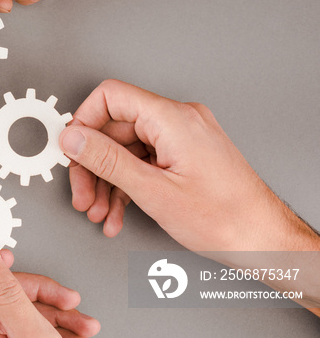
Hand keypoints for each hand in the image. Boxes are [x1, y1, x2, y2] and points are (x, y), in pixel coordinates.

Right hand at [58, 79, 319, 252]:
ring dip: (107, 182)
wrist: (265, 240)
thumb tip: (73, 137)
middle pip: (114, 128)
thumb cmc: (226, 219)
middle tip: (83, 195)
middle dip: (92, 165)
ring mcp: (182, 138)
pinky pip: (143, 161)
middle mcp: (179, 120)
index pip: (111, 96)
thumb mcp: (153, 191)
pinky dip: (126, 185)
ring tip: (99, 211)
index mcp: (173, 119)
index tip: (71, 151)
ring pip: (126, 149)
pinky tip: (117, 211)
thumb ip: (107, 160)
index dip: (83, 122)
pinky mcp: (184, 155)